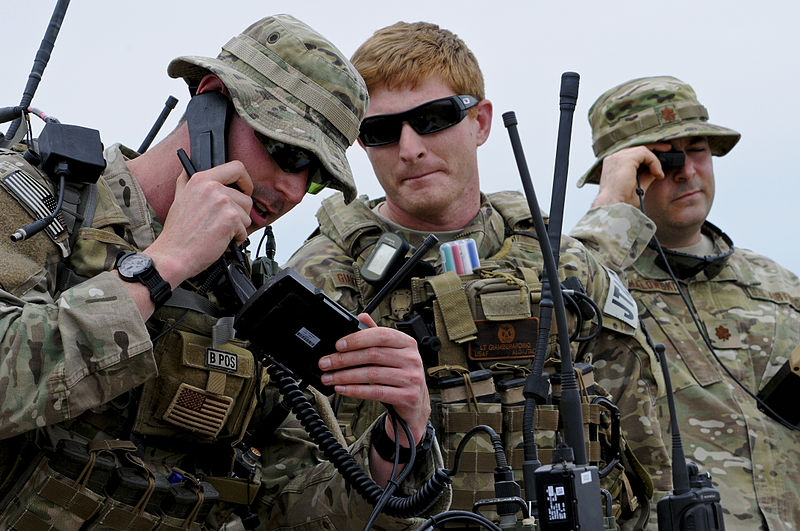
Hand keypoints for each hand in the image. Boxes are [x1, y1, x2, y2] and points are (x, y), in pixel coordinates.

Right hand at [145, 160, 253, 286]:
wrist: (173, 255)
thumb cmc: (177, 233)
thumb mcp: (179, 198)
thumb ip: (186, 181)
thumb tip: (188, 169)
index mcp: (201, 179)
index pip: (236, 168)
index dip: (245, 181)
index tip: (243, 191)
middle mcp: (212, 187)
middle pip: (246, 198)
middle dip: (239, 215)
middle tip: (222, 223)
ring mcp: (222, 202)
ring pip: (247, 215)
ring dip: (237, 228)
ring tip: (218, 232)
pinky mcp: (230, 219)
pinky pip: (245, 230)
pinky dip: (236, 239)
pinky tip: (220, 241)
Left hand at [318, 314, 430, 446]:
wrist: (416, 401)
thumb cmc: (400, 373)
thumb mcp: (392, 351)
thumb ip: (376, 334)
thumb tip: (361, 316)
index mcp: (407, 342)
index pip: (381, 335)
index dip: (357, 339)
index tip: (338, 345)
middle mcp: (411, 358)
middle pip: (373, 355)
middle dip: (344, 359)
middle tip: (326, 363)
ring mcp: (411, 378)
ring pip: (372, 374)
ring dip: (345, 377)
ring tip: (329, 378)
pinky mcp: (407, 396)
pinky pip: (376, 392)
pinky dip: (355, 391)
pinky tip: (342, 389)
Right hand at [591, 143, 670, 207]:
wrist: (613, 206)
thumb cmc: (622, 200)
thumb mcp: (637, 185)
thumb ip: (646, 175)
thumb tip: (656, 169)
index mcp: (613, 164)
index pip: (632, 153)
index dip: (646, 154)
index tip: (660, 155)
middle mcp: (614, 158)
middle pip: (637, 148)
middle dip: (654, 148)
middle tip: (668, 149)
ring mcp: (618, 157)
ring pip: (642, 150)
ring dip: (654, 161)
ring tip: (659, 174)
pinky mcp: (625, 158)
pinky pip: (645, 153)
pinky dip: (654, 162)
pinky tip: (656, 173)